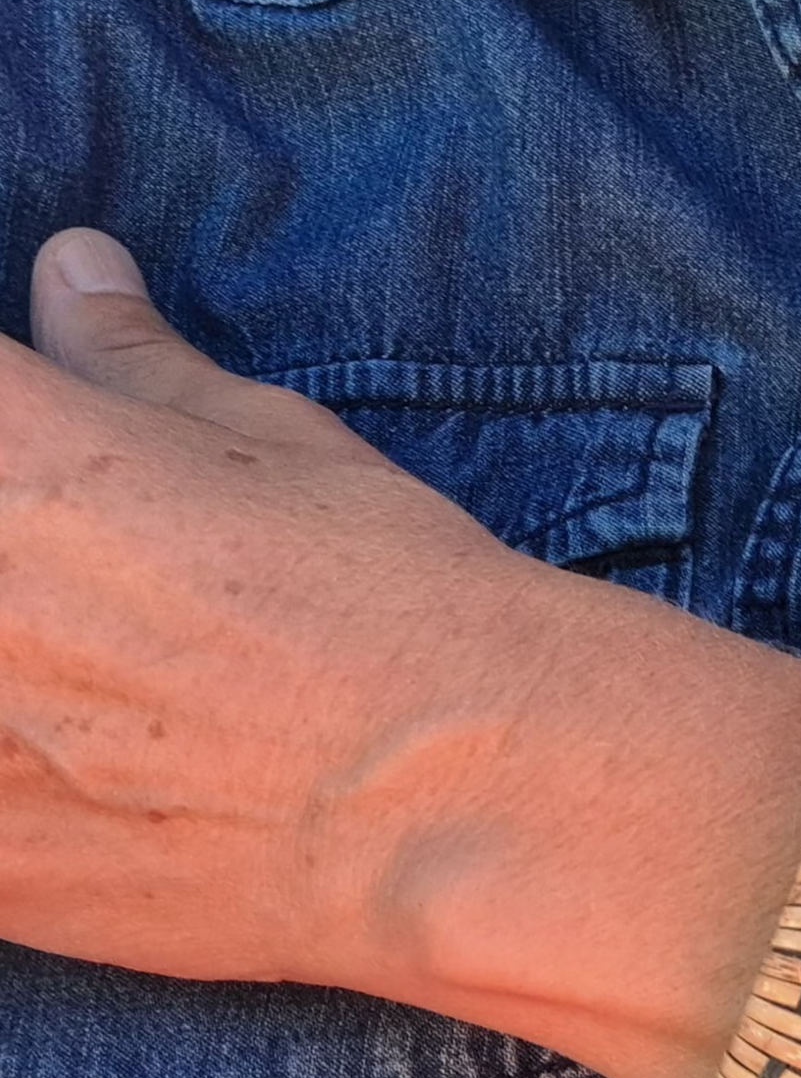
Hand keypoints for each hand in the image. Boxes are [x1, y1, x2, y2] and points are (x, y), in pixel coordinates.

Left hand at [0, 228, 558, 989]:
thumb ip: (136, 363)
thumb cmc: (398, 607)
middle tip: (114, 593)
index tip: (64, 455)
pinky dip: (22, 780)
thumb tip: (72, 272)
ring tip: (117, 690)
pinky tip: (102, 779)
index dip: (25, 432)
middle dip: (29, 551)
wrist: (477, 805)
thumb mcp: (283, 451)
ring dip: (26, 671)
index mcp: (16, 456)